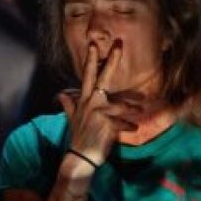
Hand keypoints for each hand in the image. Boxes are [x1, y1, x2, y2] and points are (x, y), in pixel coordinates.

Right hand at [57, 41, 143, 166]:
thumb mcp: (73, 119)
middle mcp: (91, 103)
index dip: (90, 60)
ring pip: (119, 105)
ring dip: (132, 108)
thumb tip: (60, 94)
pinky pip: (122, 123)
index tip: (93, 44)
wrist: (81, 157)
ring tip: (140, 110)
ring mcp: (98, 113)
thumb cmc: (80, 137)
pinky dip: (129, 126)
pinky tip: (134, 129)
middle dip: (111, 61)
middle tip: (119, 46)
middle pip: (102, 78)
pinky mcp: (105, 125)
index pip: (87, 75)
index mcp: (85, 100)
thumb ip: (69, 105)